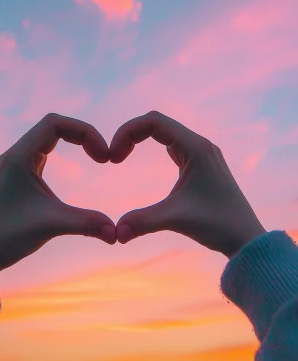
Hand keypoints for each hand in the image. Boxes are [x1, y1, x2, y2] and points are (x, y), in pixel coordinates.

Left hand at [0, 113, 116, 275]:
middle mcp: (14, 155)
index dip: (84, 132)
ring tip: (94, 158)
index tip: (103, 156)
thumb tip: (117, 233)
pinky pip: (40, 153)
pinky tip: (72, 171)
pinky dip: (60, 154)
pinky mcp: (14, 178)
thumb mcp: (50, 225)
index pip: (55, 123)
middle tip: (103, 157)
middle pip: (53, 126)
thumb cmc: (5, 237)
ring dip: (71, 142)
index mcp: (19, 156)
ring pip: (46, 139)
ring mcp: (13, 166)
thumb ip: (86, 223)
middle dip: (82, 135)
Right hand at [110, 111, 265, 257]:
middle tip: (114, 157)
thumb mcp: (176, 219)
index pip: (153, 121)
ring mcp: (202, 154)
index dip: (128, 132)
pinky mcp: (202, 165)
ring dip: (141, 139)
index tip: (113, 157)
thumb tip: (115, 233)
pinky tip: (143, 163)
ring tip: (121, 157)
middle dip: (130, 135)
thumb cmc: (218, 225)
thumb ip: (143, 221)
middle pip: (157, 123)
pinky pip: (173, 145)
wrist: (247, 239)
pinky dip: (154, 148)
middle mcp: (200, 145)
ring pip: (165, 133)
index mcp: (196, 147)